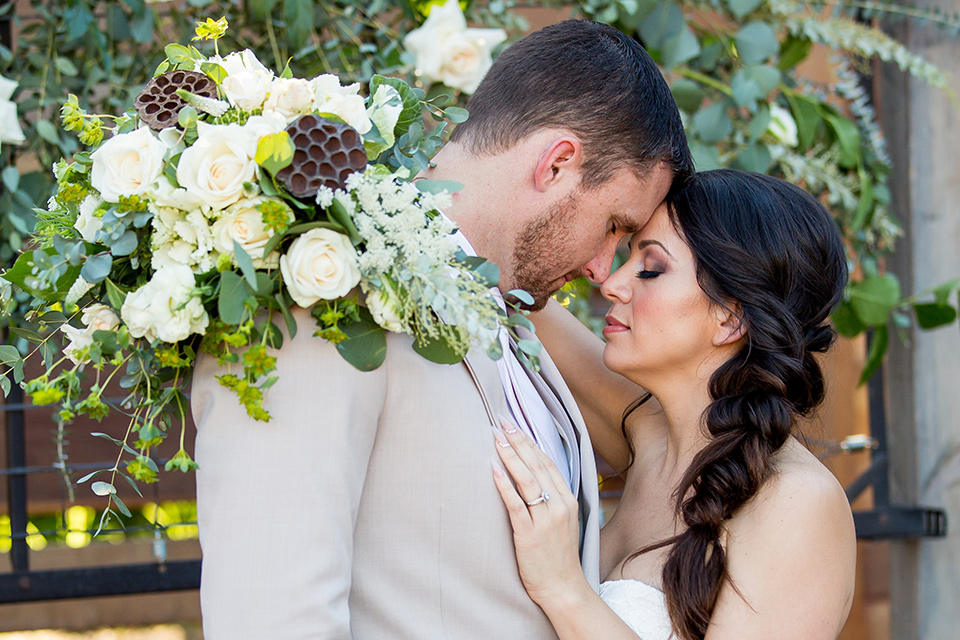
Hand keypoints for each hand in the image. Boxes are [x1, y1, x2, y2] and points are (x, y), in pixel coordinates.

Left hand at [491, 420, 585, 605]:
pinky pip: (515, 504)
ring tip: (496, 437)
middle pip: (536, 465)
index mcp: (568, 500)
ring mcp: (545, 520)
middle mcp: (559, 506)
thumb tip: (532, 475)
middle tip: (502, 421)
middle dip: (518, 441)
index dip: (530, 442)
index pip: (547, 463)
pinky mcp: (529, 535)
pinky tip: (493, 468)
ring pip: (526, 480)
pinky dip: (504, 484)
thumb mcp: (563, 521)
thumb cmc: (559, 556)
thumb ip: (552, 499)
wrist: (563, 588)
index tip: (515, 425)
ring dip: (510, 456)